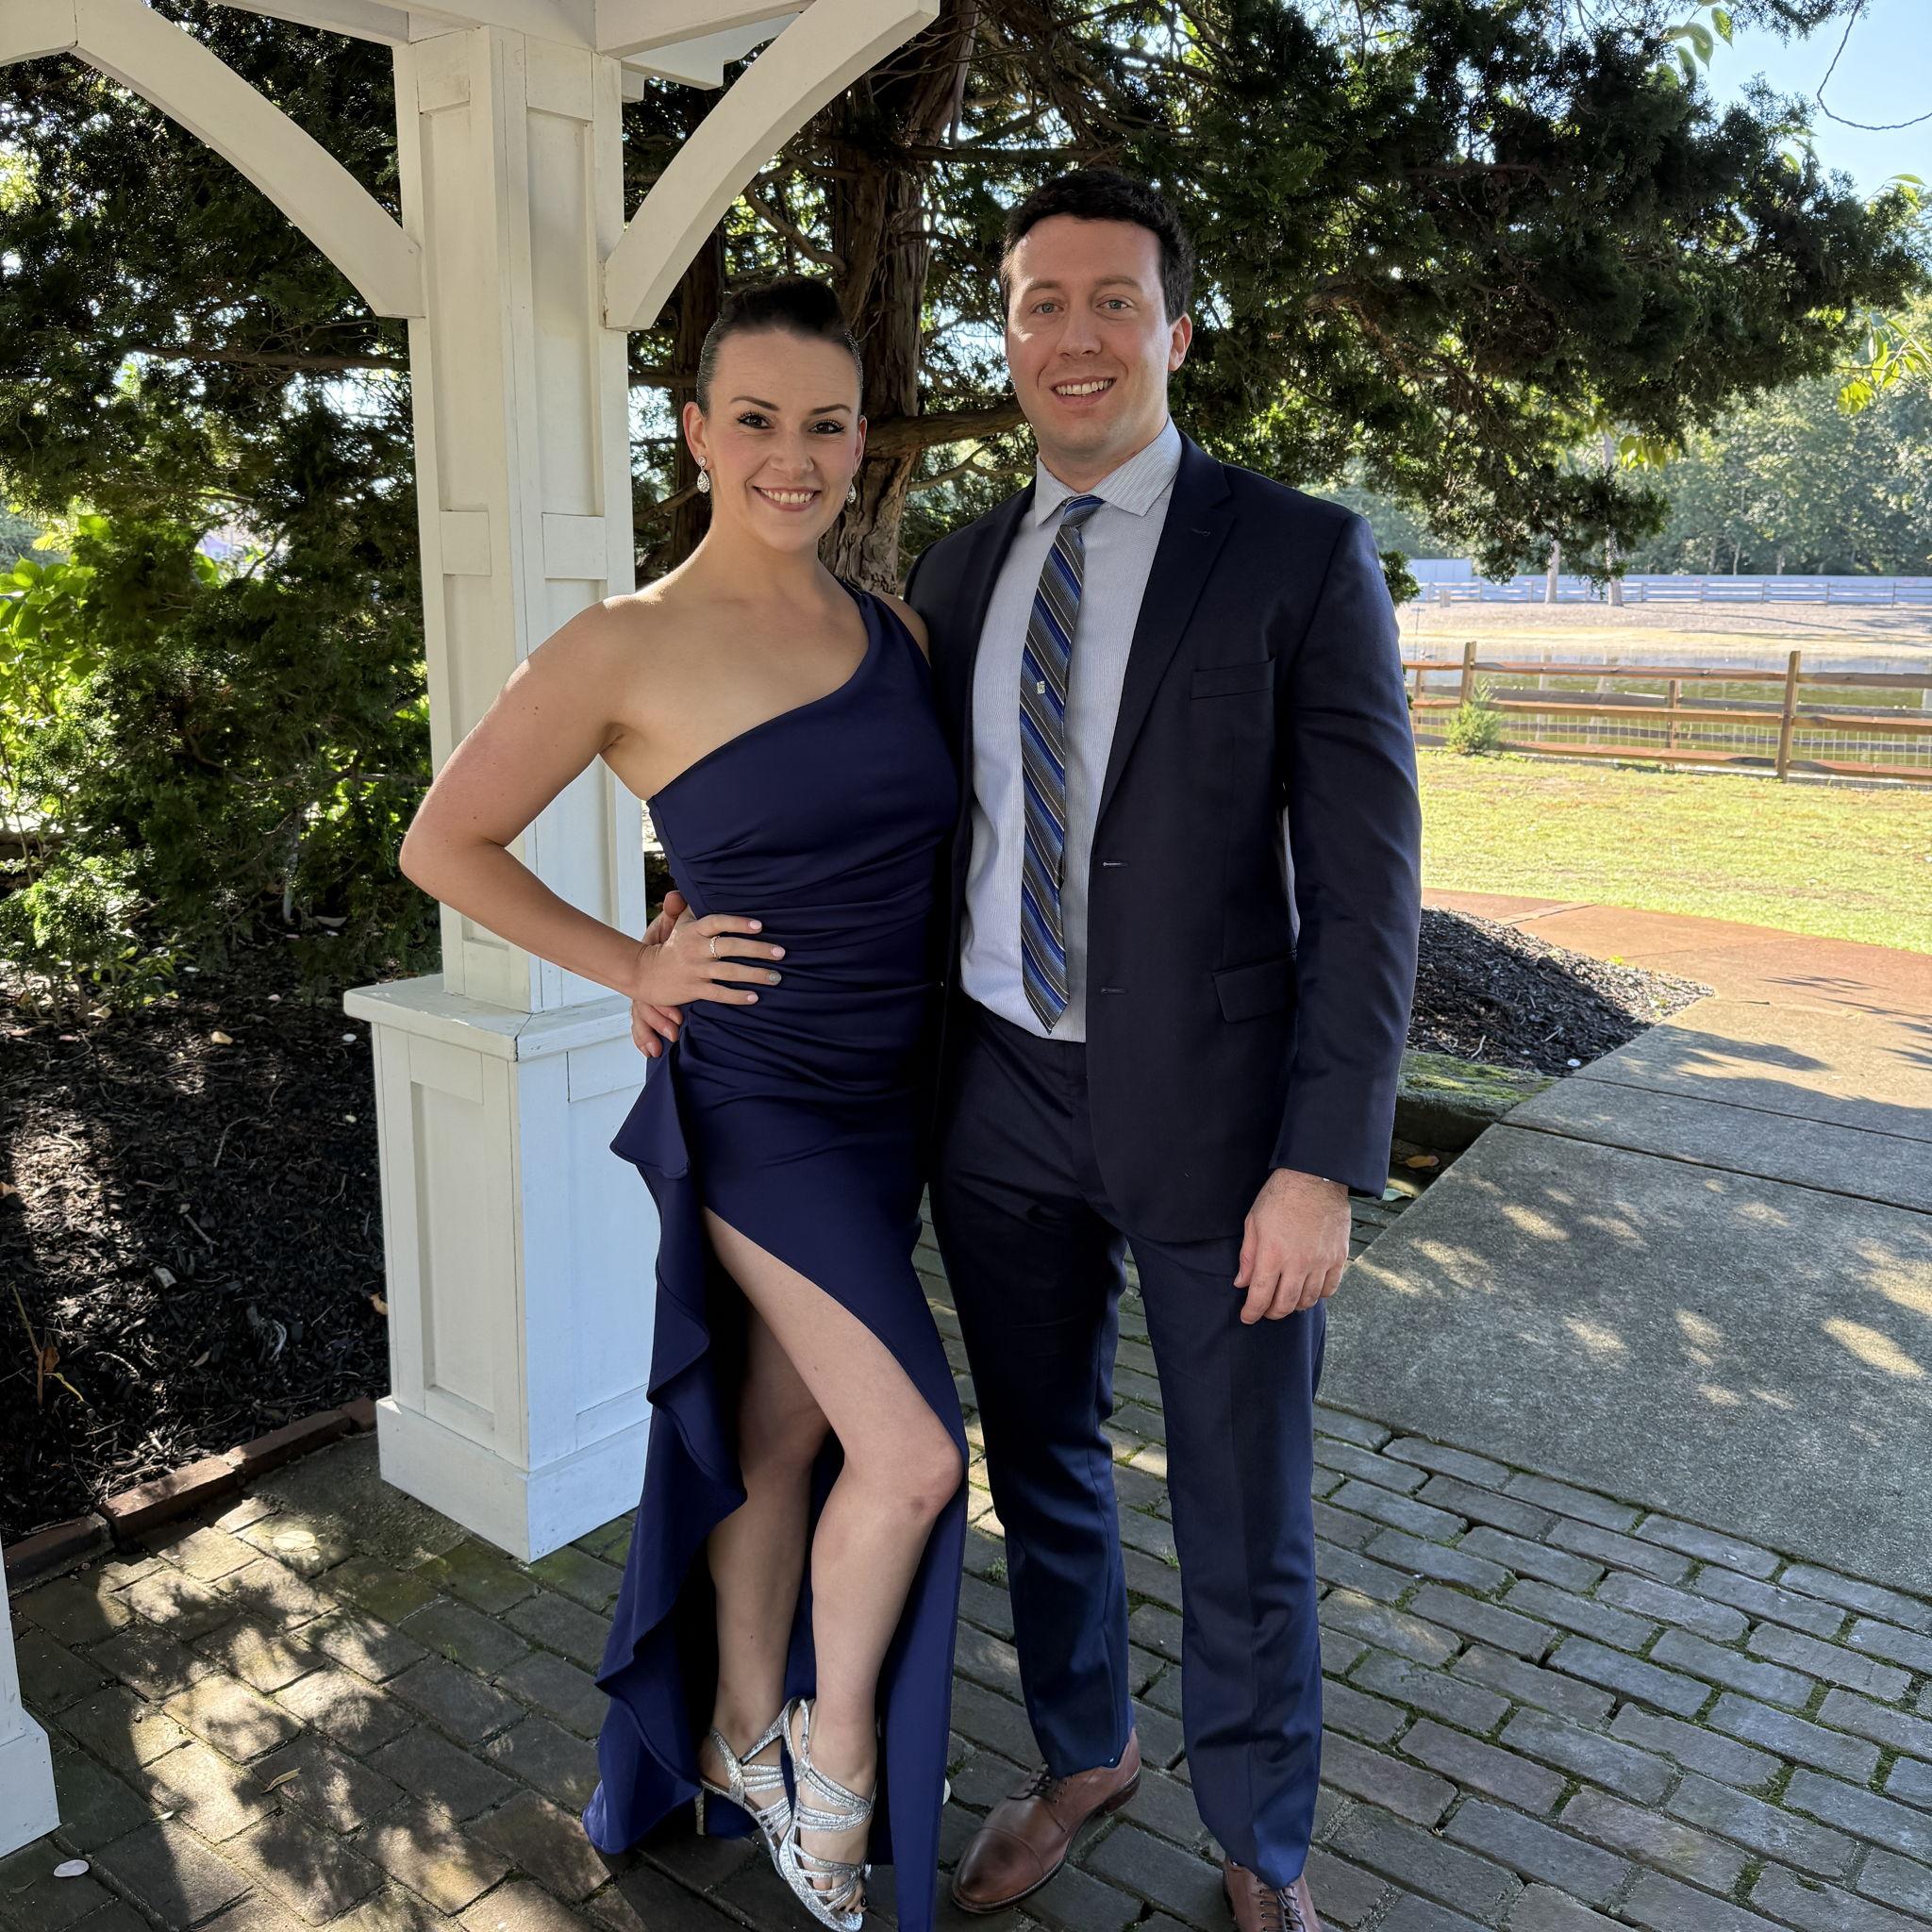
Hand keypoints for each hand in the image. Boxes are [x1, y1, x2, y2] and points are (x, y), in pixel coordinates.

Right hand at [630, 899, 783, 1044]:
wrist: (645, 973)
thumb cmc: (672, 945)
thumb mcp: (679, 923)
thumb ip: (691, 906)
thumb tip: (697, 885)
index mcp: (694, 930)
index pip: (717, 922)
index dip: (738, 923)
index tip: (760, 926)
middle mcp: (695, 949)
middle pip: (729, 947)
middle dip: (758, 950)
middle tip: (781, 953)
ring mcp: (695, 970)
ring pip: (729, 972)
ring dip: (755, 975)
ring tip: (776, 977)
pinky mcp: (693, 989)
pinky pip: (719, 993)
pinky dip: (737, 996)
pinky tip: (755, 997)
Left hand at [1234, 1167, 1350, 1322]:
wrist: (1315, 1177)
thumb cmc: (1280, 1196)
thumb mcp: (1254, 1222)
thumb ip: (1248, 1256)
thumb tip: (1242, 1282)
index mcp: (1273, 1254)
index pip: (1260, 1296)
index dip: (1252, 1312)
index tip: (1247, 1317)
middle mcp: (1298, 1263)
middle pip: (1285, 1304)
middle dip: (1272, 1313)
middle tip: (1265, 1310)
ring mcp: (1321, 1261)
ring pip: (1308, 1300)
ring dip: (1294, 1306)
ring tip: (1286, 1300)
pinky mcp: (1338, 1257)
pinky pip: (1330, 1288)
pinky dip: (1318, 1295)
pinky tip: (1309, 1290)